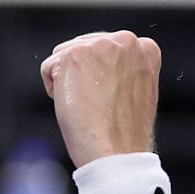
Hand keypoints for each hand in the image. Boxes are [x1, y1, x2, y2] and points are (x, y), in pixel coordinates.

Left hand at [39, 30, 160, 168]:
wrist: (117, 153)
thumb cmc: (125, 133)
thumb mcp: (137, 92)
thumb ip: (124, 69)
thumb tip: (101, 65)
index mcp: (145, 48)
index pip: (107, 49)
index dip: (102, 77)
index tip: (110, 100)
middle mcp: (125, 40)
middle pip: (84, 47)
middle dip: (84, 76)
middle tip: (98, 107)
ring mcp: (99, 46)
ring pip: (64, 56)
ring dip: (69, 82)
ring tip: (88, 106)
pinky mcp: (73, 56)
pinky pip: (48, 68)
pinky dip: (55, 91)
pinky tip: (75, 107)